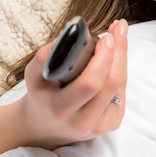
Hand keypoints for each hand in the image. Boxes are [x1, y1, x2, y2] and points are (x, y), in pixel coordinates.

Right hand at [17, 19, 127, 148]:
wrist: (44, 127)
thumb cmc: (41, 97)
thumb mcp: (33, 78)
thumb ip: (42, 59)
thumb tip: (61, 41)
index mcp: (61, 110)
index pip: (90, 84)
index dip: (103, 59)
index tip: (107, 37)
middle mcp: (83, 121)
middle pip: (111, 83)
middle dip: (119, 51)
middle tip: (118, 29)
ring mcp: (100, 126)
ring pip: (120, 86)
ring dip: (122, 57)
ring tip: (119, 34)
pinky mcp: (112, 123)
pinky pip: (122, 92)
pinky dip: (121, 70)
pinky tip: (118, 55)